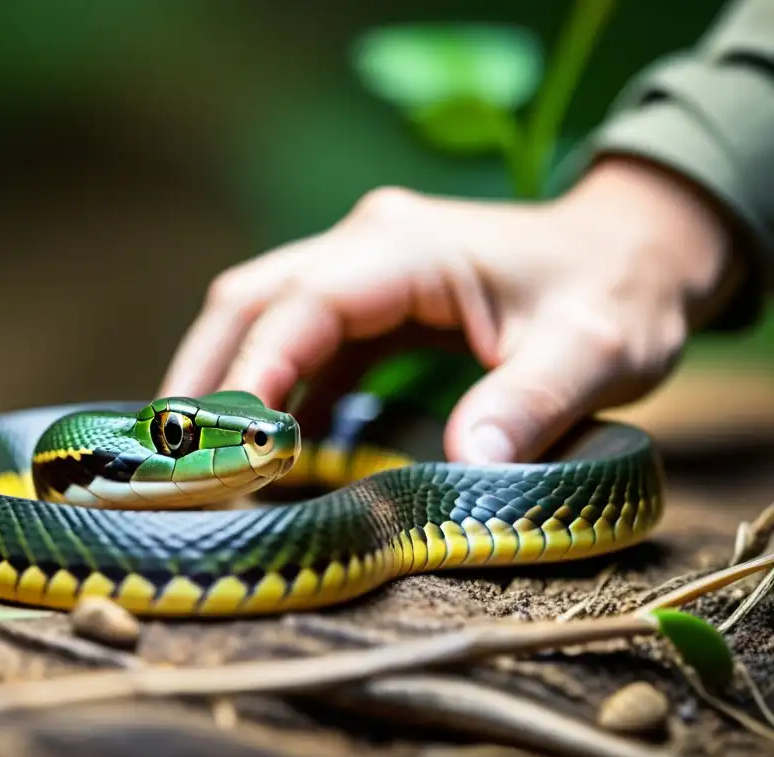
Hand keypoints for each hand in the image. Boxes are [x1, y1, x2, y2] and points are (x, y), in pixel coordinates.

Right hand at [158, 156, 742, 462]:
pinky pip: (300, 344)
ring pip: (261, 317)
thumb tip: (466, 467)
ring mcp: (363, 270)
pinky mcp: (369, 303)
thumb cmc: (614, 293)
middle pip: (251, 300)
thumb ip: (533, 401)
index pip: (302, 304)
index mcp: (406, 247)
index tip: (222, 443)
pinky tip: (270, 450)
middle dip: (205, 375)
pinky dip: (274, 393)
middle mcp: (368, 246)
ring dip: (227, 384)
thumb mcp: (595, 350)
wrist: (630, 254)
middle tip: (170, 456)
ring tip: (199, 461)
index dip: (254, 370)